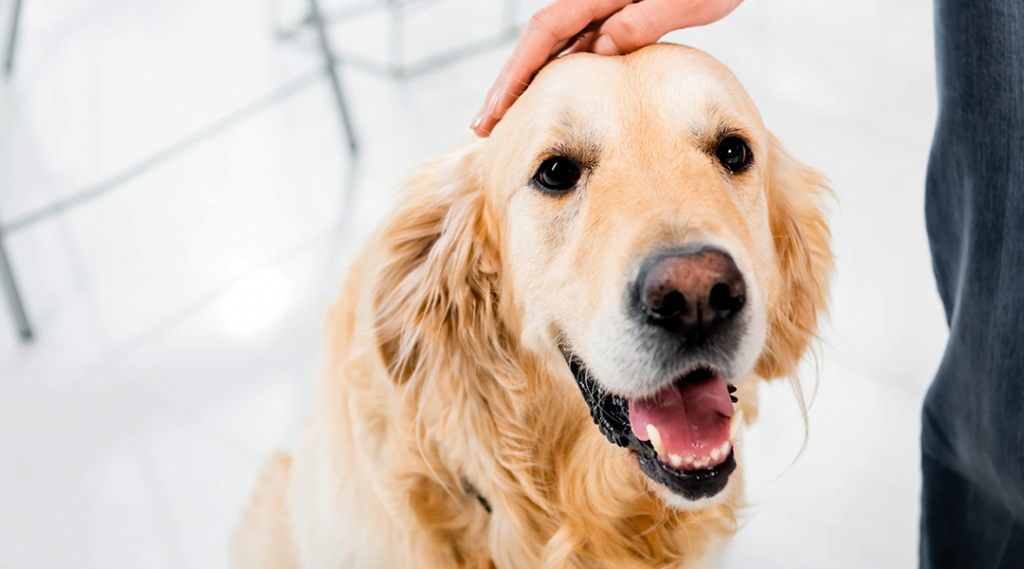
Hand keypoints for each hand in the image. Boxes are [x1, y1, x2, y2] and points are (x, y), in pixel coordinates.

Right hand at [470, 0, 744, 136]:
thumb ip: (643, 22)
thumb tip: (598, 52)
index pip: (545, 33)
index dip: (515, 74)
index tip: (494, 111)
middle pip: (538, 42)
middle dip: (507, 84)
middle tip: (481, 126)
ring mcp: (605, 4)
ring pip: (556, 46)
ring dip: (528, 80)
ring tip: (505, 118)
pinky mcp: (617, 11)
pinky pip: (578, 43)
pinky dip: (557, 70)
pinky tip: (551, 95)